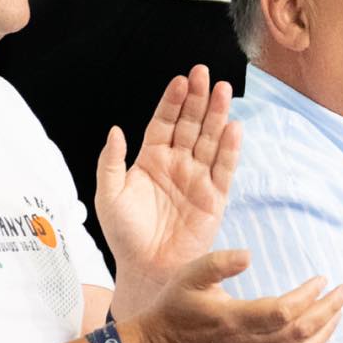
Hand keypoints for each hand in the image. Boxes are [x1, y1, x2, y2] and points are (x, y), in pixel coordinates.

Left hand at [95, 64, 242, 298]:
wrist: (146, 269)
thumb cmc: (125, 234)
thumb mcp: (108, 195)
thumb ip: (110, 162)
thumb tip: (115, 131)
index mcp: (151, 159)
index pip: (164, 122)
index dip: (172, 101)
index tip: (180, 80)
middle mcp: (176, 164)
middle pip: (190, 124)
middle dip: (197, 99)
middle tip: (204, 74)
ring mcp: (197, 178)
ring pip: (209, 140)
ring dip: (217, 116)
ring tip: (222, 90)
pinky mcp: (214, 197)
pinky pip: (224, 169)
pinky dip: (230, 149)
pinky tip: (234, 128)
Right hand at [121, 249, 342, 342]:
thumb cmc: (176, 307)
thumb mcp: (190, 275)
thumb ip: (220, 262)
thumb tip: (249, 255)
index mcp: (234, 320)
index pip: (284, 312)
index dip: (308, 296)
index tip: (322, 279)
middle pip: (300, 333)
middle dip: (329, 310)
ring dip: (325, 334)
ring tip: (339, 313)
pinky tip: (316, 342)